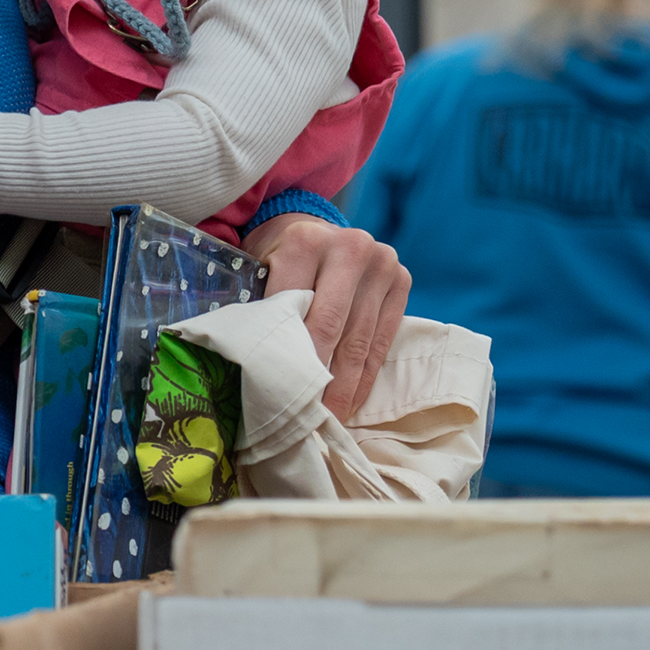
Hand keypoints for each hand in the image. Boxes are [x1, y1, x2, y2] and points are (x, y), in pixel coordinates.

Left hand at [251, 214, 410, 418]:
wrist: (314, 228)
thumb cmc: (277, 258)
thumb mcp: (258, 269)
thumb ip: (258, 308)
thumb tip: (248, 370)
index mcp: (304, 241)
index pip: (292, 311)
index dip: (284, 358)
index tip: (277, 399)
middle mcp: (349, 247)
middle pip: (330, 329)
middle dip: (317, 380)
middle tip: (306, 422)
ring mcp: (381, 262)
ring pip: (359, 340)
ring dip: (345, 387)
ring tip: (330, 421)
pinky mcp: (401, 279)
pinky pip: (382, 339)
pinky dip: (366, 374)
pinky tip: (353, 401)